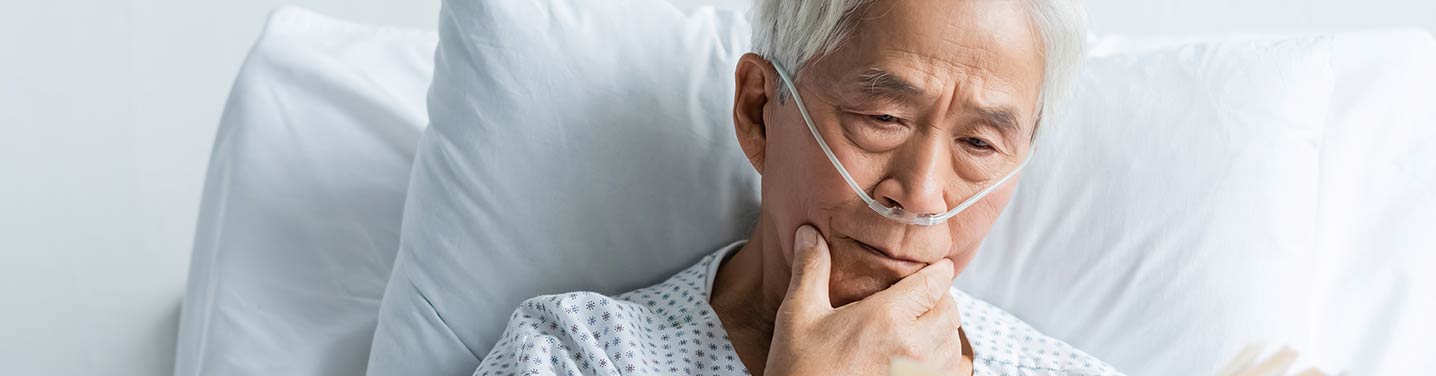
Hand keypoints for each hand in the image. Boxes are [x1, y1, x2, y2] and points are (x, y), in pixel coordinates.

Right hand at [763, 225, 966, 375]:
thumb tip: (809, 233)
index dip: (938, 270)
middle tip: (920, 297)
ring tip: (920, 327)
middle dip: (938, 299)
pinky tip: (924, 359)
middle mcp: (913, 348)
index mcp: (886, 319)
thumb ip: (810, 270)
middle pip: (949, 311)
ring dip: (942, 331)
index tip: (935, 267)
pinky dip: (947, 361)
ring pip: (954, 343)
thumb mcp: (798, 315)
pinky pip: (956, 372)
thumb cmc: (799, 369)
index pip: (935, 283)